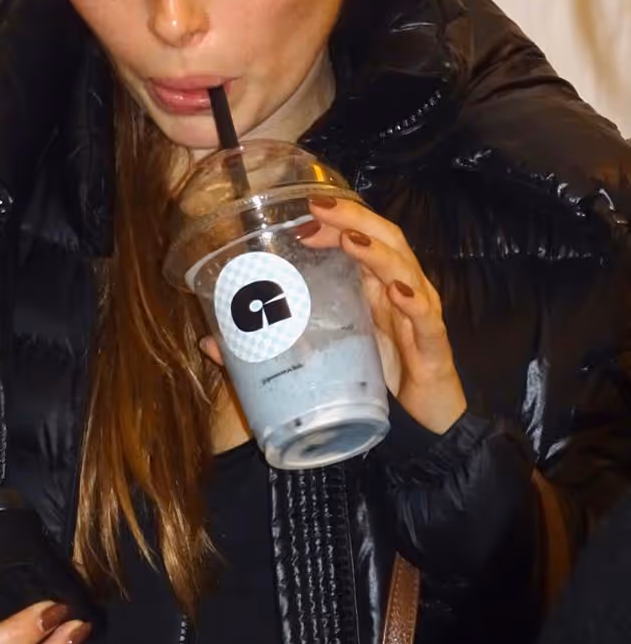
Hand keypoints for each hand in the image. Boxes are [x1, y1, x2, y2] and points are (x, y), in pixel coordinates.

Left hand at [197, 199, 466, 435]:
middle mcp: (397, 294)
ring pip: (406, 270)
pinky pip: (427, 319)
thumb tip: (210, 341)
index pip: (358, 238)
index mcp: (371, 289)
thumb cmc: (375, 384)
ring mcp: (418, 318)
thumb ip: (270, 347)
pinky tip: (398, 292)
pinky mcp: (434, 350)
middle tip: (318, 208)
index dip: (334, 220)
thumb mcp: (320, 359)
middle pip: (384, 240)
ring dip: (378, 252)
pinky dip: (414, 302)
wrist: (423, 434)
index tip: (300, 213)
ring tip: (350, 241)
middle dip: (352, 220)